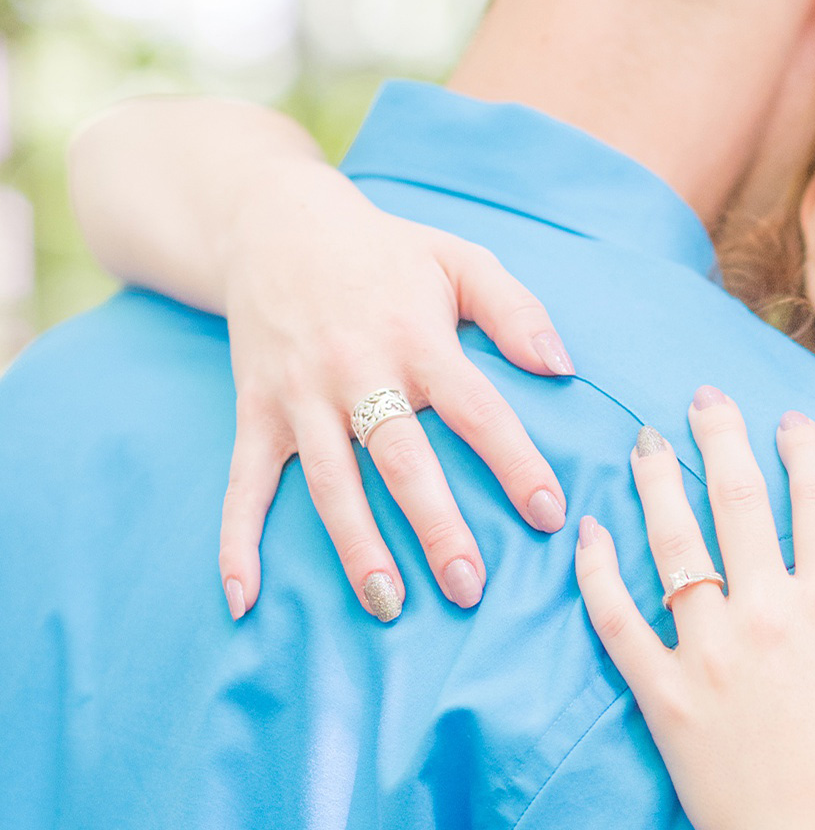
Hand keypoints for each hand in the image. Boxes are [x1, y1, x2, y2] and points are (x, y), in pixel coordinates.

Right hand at [219, 159, 571, 621]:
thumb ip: (516, 309)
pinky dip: (238, 542)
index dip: (514, 462)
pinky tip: (244, 598)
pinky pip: (243, 486)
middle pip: (400, 459)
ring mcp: (299, 397)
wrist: (274, 224)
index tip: (550, 514)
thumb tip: (562, 365)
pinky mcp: (255, 412)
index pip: (476, 409)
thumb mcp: (460, 258)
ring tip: (388, 604)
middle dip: (435, 526)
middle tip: (469, 588)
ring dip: (356, 546)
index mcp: (416, 338)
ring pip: (329, 483)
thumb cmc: (385, 252)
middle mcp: (356, 371)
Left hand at [573, 386, 814, 829]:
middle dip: (721, 438)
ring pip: (673, 545)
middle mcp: (768, 612)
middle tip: (703, 398)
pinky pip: (619, 622)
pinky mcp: (663, 697)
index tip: (787, 419)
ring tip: (645, 444)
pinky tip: (588, 534)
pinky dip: (599, 574)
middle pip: (738, 501)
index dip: (803, 451)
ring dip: (658, 485)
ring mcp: (708, 652)